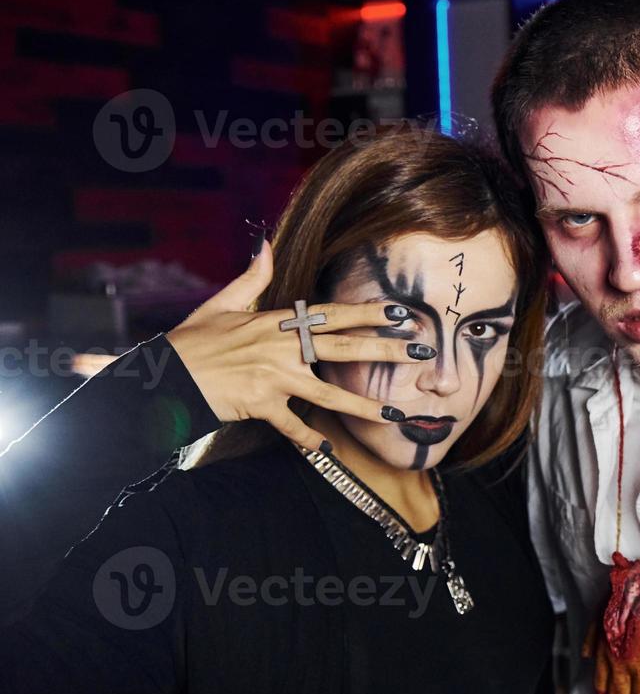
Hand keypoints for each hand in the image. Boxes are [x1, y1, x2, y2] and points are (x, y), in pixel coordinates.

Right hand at [167, 238, 430, 451]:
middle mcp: (281, 347)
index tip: (400, 313)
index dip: (367, 313)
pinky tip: (328, 448)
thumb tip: (265, 245)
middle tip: (422, 353)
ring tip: (395, 415)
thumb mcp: (221, 305)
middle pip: (343, 348)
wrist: (163, 375)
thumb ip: (251, 279)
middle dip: (386, 350)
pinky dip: (308, 438)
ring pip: (328, 392)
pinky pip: (292, 424)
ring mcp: (272, 376)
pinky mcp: (260, 403)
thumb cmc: (192, 342)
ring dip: (364, 406)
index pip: (332, 315)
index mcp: (276, 323)